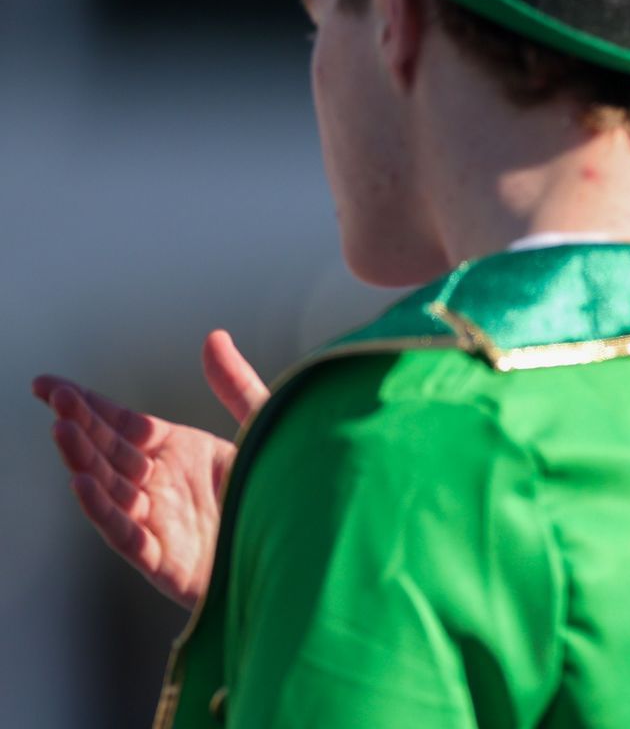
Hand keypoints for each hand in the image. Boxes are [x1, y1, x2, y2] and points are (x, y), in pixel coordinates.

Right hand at [31, 331, 270, 609]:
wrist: (308, 550)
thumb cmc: (284, 491)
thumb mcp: (263, 427)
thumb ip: (236, 386)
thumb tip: (214, 337)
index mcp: (180, 453)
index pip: (123, 425)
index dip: (88, 405)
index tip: (51, 385)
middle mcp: (163, 486)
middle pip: (111, 453)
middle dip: (80, 425)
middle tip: (55, 397)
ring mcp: (162, 523)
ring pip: (110, 491)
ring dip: (83, 462)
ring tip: (61, 431)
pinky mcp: (168, 562)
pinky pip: (128, 537)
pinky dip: (104, 512)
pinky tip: (83, 484)